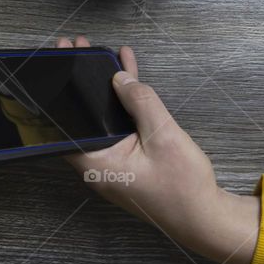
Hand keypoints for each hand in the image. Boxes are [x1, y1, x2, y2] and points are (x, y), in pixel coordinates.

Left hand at [58, 35, 259, 263]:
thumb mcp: (163, 136)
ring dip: (103, 88)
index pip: (63, 125)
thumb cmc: (183, 186)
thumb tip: (120, 78)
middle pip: (81, 117)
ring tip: (98, 52)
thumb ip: (141, 102)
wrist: (205, 217)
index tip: (60, 60)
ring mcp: (114, 161)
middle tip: (76, 46)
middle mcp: (98, 164)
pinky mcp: (129, 159)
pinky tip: (128, 74)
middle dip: (79, 81)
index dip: (58, 91)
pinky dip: (123, 102)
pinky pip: (120, 125)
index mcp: (96, 163)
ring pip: (101, 118)